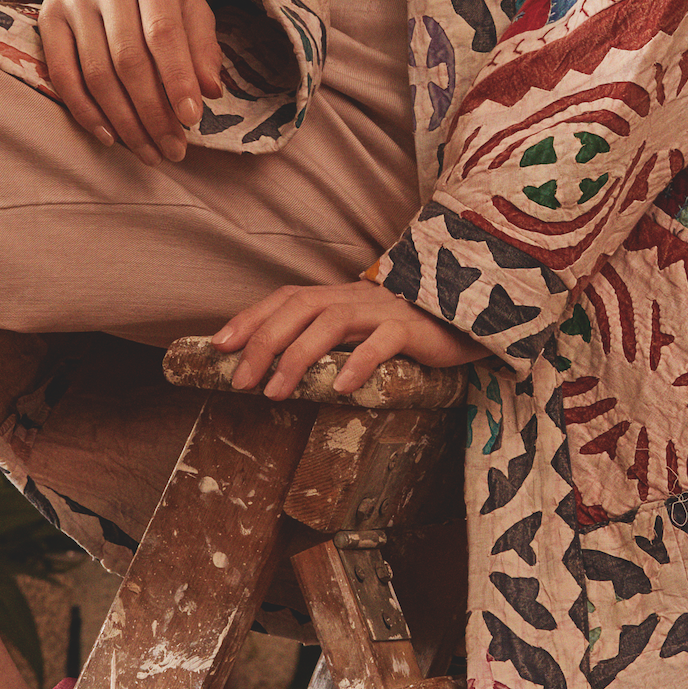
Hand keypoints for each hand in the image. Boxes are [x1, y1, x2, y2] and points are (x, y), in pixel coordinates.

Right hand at [40, 0, 222, 163]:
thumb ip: (202, 45)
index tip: (192, 120)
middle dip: (153, 112)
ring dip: (124, 121)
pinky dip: (85, 111)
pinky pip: (62, 74)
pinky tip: (110, 137)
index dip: (177, 79)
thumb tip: (209, 92)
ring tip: (149, 152)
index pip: (163, 32)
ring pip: (96, 72)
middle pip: (128, 59)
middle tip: (174, 149)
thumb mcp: (190, 3)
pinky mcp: (47, 17)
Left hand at [215, 281, 484, 398]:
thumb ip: (328, 343)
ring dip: (299, 357)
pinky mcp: (414, 328)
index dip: (250, 318)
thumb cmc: (409, 334)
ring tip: (277, 393)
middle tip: (240, 381)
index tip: (218, 346)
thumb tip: (280, 371)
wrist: (469, 321)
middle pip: (299, 308)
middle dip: (264, 343)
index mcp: (339, 296)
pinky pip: (383, 341)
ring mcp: (384, 310)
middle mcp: (355, 296)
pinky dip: (359, 362)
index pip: (286, 299)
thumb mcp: (361, 334)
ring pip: (332, 322)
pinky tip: (341, 387)